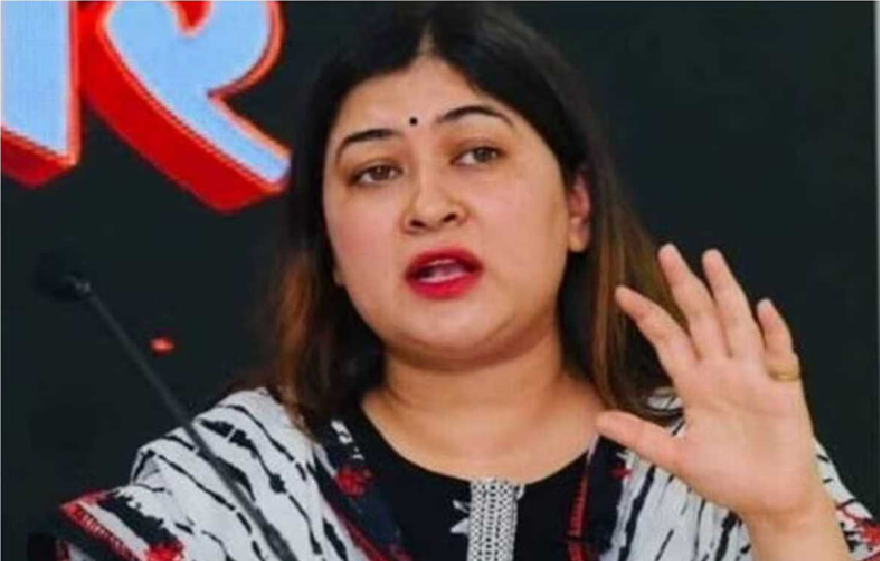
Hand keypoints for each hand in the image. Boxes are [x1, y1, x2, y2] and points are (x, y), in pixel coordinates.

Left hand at [595, 244, 827, 524]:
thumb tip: (598, 420)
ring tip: (712, 259)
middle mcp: (722, 371)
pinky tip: (763, 307)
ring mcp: (752, 376)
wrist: (770, 501)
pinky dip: (773, 331)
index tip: (621, 292)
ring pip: (737, 324)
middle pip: (701, 318)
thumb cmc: (727, 479)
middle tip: (668, 251)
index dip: (646, 314)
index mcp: (695, 384)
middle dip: (685, 285)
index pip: (667, 338)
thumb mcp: (677, 459)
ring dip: (726, 292)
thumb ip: (642, 437)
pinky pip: (779, 354)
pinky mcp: (783, 389)